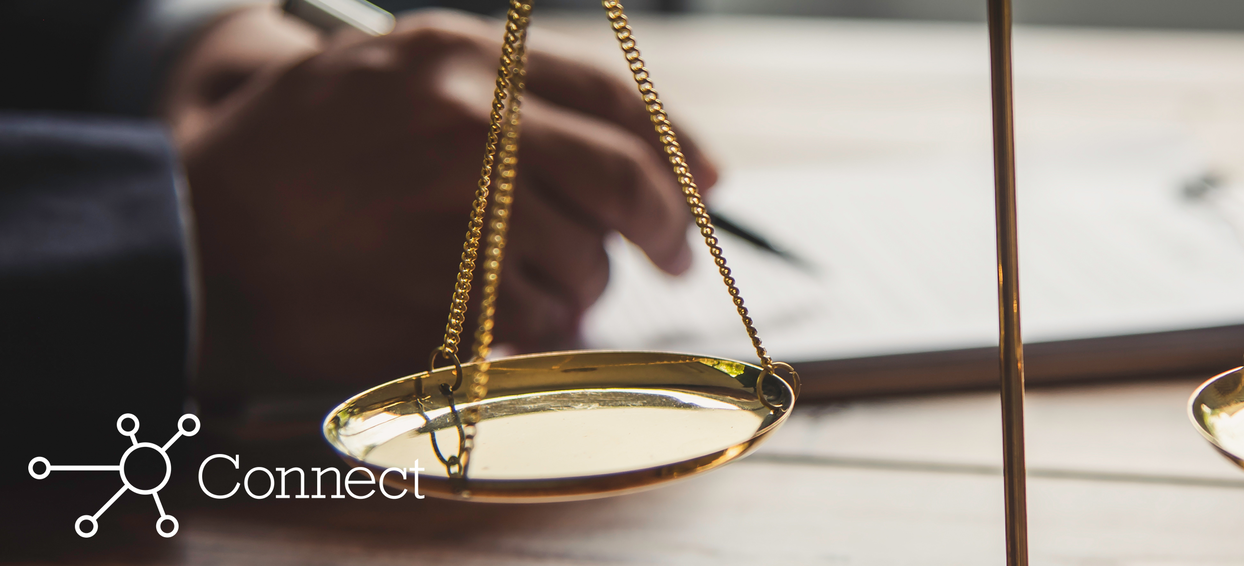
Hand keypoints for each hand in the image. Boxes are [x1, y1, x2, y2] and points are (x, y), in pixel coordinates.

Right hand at [169, 6, 717, 397]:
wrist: (192, 226)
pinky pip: (543, 325)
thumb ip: (515, 95)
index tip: (704, 185)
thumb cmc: (306, 155)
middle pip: (623, 180)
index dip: (677, 148)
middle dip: (667, 226)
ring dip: (584, 288)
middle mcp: (465, 122)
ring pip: (586, 262)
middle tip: (673, 255)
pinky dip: (547, 336)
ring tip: (540, 286)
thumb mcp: (397, 74)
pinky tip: (516, 323)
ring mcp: (453, 210)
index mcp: (460, 57)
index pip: (615, 98)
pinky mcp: (439, 292)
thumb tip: (669, 157)